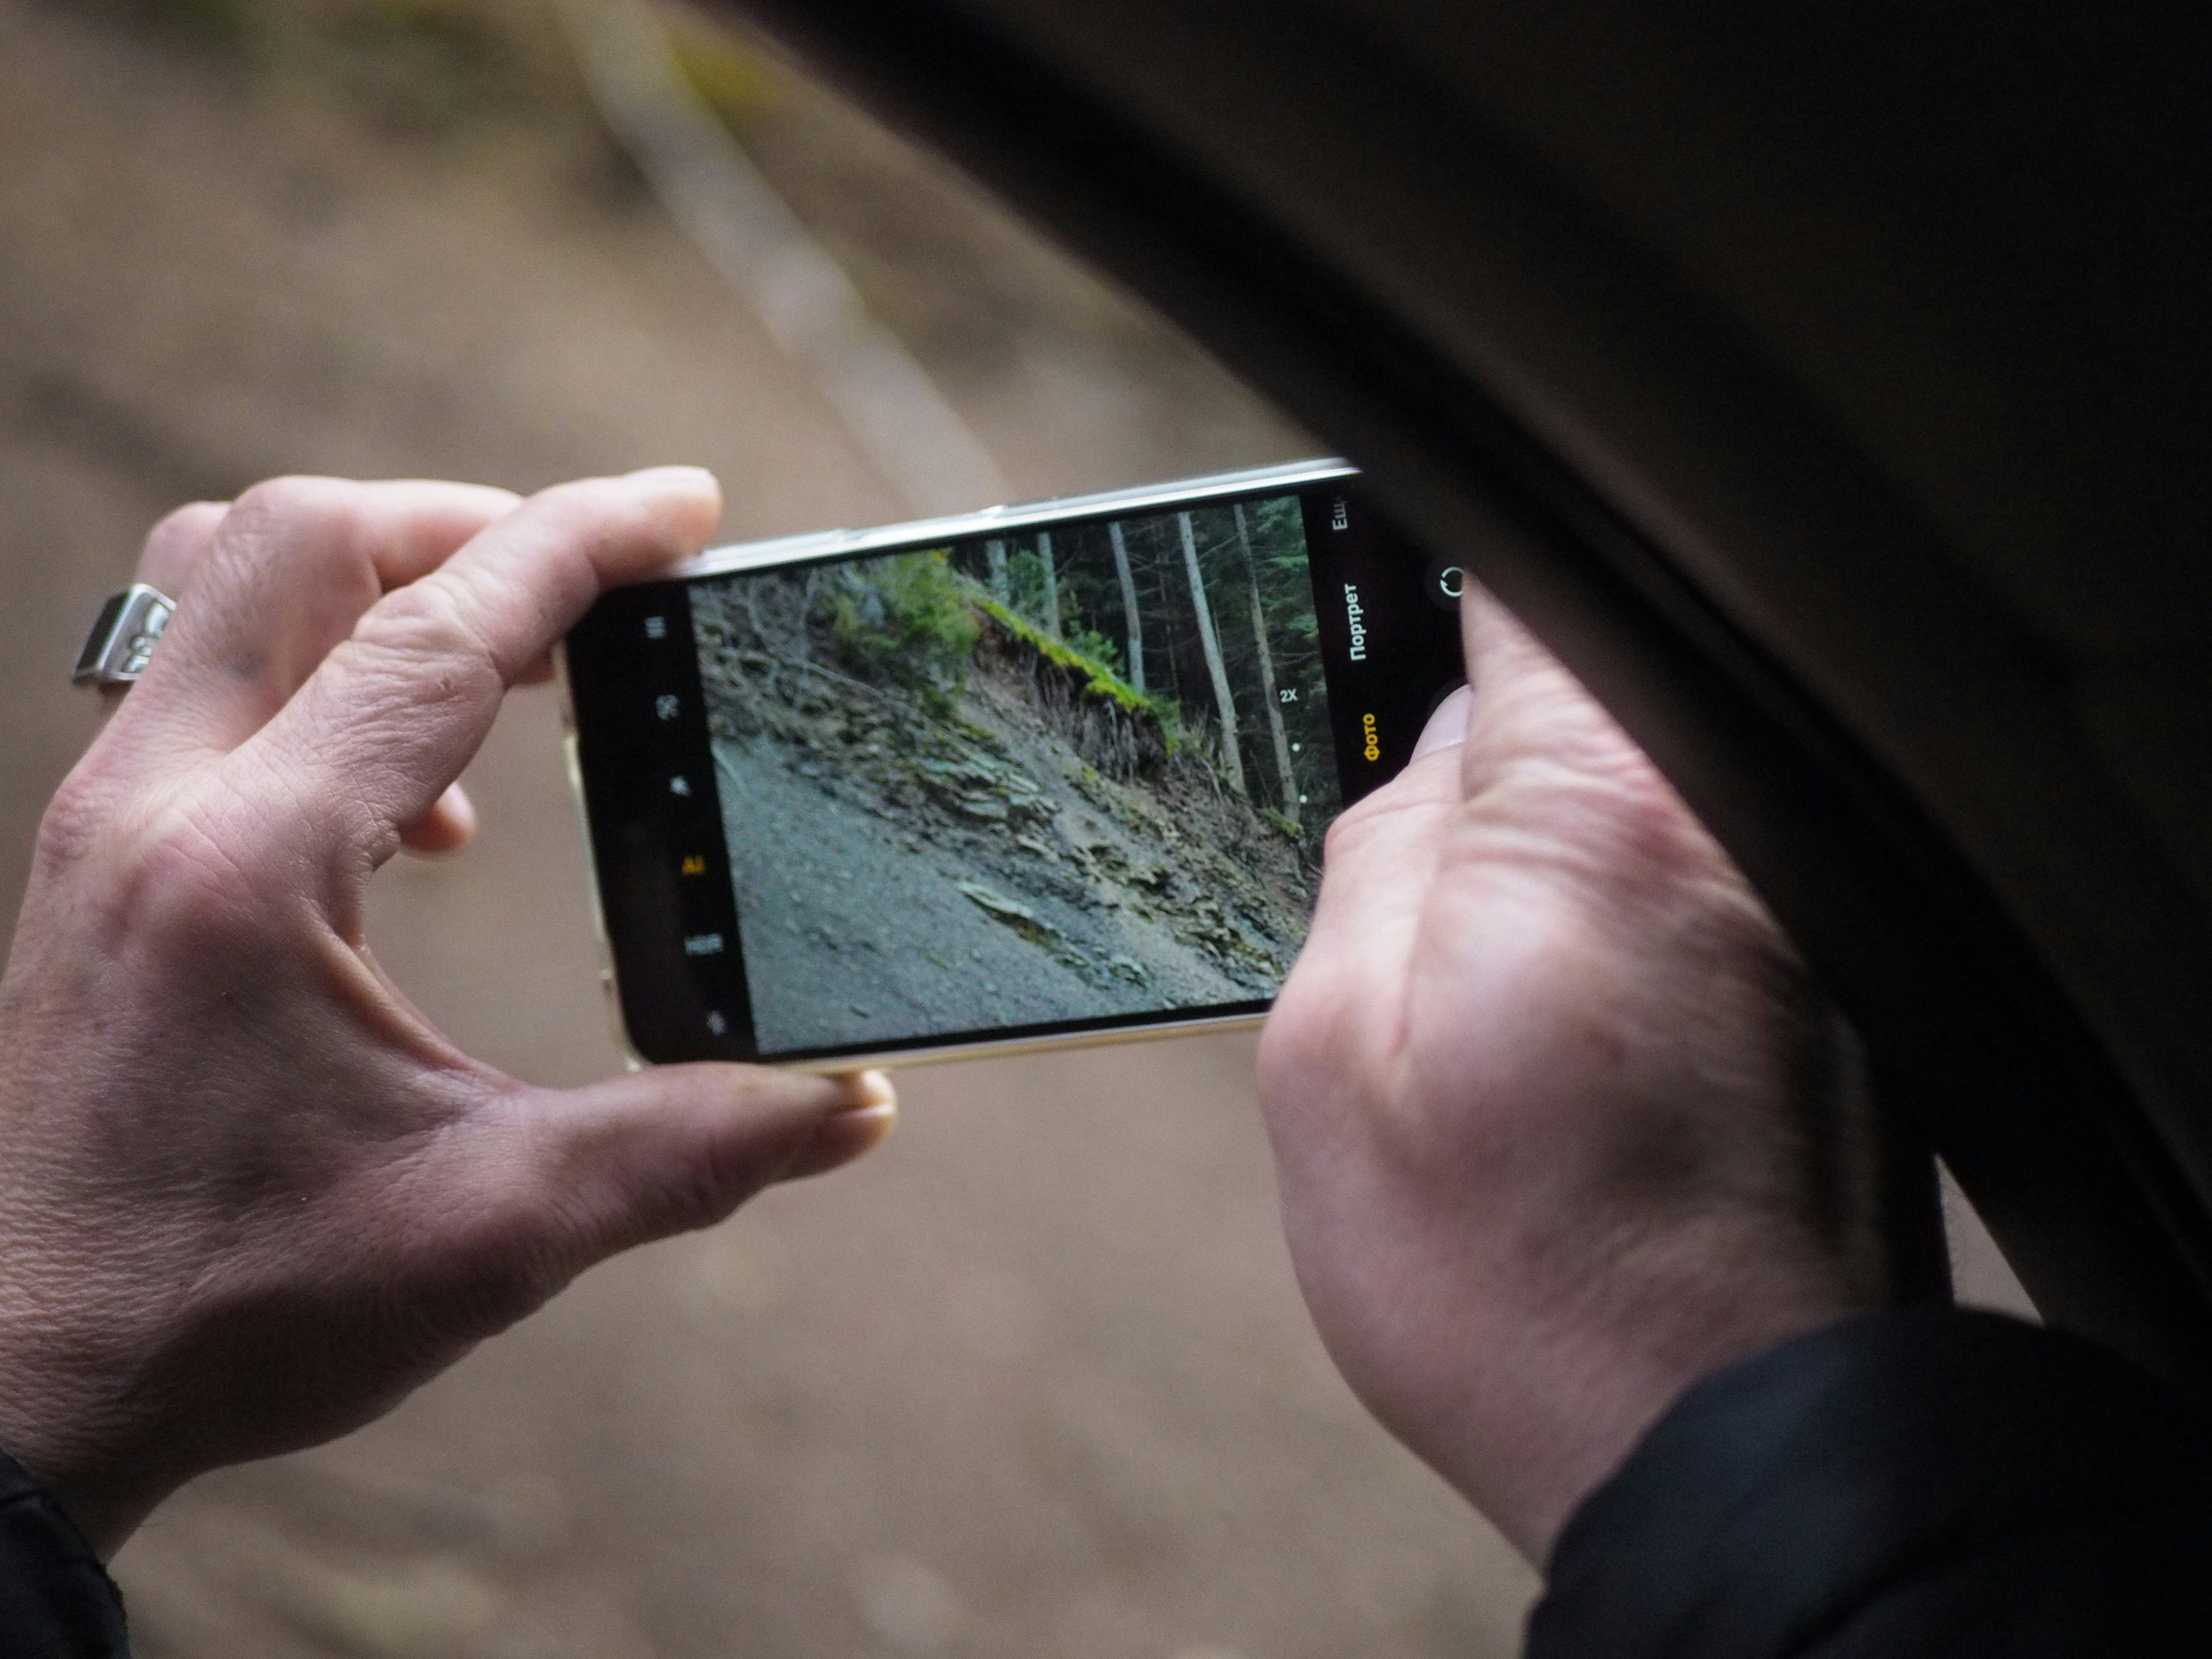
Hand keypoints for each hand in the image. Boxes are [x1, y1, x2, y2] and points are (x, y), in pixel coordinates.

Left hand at [0, 472, 894, 1556]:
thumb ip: (692, 1152)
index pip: (439, 632)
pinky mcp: (91, 859)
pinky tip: (411, 814)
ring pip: (219, 581)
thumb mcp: (496, 1231)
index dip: (579, 543)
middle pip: (300, 540)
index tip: (685, 508)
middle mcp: (154, 806)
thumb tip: (855, 1112)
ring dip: (375, 579)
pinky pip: (195, 675)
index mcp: (255, 867)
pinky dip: (316, 670)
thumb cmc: (229, 1310)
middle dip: (472, 526)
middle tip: (604, 587)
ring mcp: (101, 823)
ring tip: (504, 668)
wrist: (14, 1389)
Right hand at [1258, 591, 1890, 1562]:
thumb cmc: (1523, 1281)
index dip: (1434, 584)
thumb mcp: (1330, 1060)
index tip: (1376, 616)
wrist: (1723, 1444)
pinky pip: (1703, 881)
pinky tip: (1570, 1039)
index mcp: (1599, 810)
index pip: (1526, 583)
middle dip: (1487, 748)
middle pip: (1591, 685)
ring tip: (1489, 986)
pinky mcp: (1837, 983)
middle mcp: (1736, 827)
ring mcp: (1806, 904)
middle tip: (1409, 870)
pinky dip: (1625, 922)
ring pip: (1644, 791)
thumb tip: (1427, 763)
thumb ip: (1370, 858)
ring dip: (1555, 850)